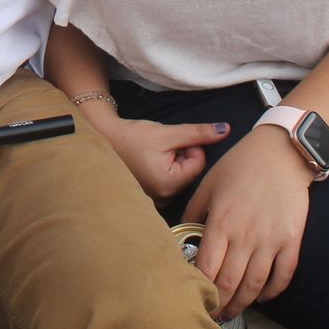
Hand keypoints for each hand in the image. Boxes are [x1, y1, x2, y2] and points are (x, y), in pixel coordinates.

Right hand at [98, 117, 231, 203]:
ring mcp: (156, 199)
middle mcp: (164, 197)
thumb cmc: (131, 136)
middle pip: (190, 170)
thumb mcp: (167, 132)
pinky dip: (164, 167)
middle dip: (180, 154)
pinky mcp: (150, 195)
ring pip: (180, 174)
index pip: (198, 163)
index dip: (188, 146)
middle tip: (160, 146)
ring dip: (172, 160)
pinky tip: (148, 160)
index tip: (170, 140)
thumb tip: (226, 130)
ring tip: (152, 153)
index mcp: (169, 185)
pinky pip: (169, 180)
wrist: (102, 139)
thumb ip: (197, 132)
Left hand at [181, 127, 313, 317]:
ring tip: (232, 311)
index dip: (199, 287)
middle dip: (219, 302)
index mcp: (221, 222)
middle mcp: (245, 235)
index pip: (207, 266)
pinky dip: (274, 291)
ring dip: (243, 302)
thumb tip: (182, 232)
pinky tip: (263, 297)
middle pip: (230, 281)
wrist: (280, 153)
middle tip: (211, 312)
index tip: (193, 296)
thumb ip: (194, 211)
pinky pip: (284, 274)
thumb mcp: (208, 183)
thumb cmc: (241, 165)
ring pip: (255, 284)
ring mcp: (271, 240)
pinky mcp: (292, 240)